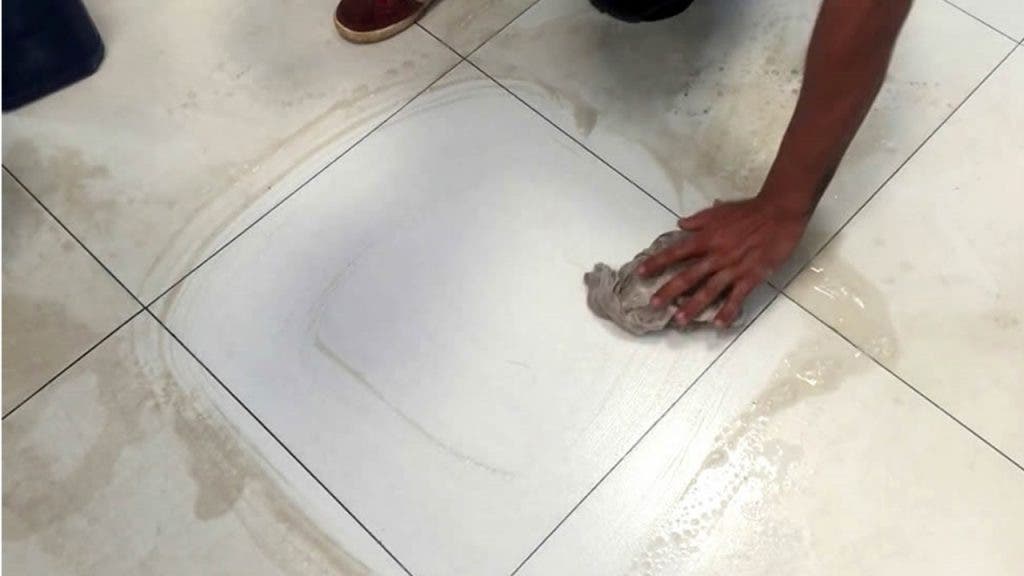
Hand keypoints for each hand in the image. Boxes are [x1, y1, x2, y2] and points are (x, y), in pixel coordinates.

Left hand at [637, 195, 808, 327]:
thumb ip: (699, 219)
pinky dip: (727, 311)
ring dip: (693, 306)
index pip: (676, 252)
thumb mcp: (719, 210)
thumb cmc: (749, 210)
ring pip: (709, 290)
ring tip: (679, 320)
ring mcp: (733, 268)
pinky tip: (718, 324)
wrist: (779, 212)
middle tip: (653, 304)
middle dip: (669, 291)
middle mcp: (716, 255)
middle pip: (688, 276)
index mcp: (706, 238)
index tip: (640, 272)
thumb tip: (680, 224)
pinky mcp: (751, 276)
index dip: (657, 262)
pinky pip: (737, 297)